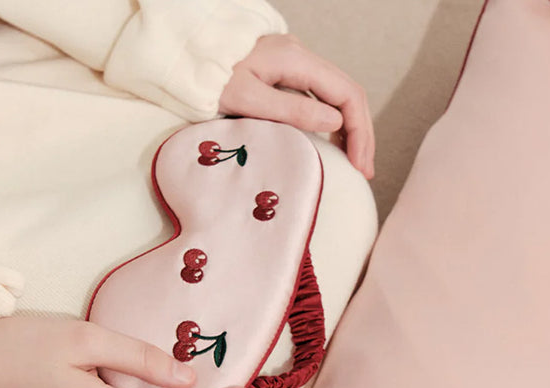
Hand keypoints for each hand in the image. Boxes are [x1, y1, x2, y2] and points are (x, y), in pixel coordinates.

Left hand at [219, 34, 374, 178]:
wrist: (185, 54)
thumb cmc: (206, 78)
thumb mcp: (246, 99)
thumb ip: (291, 111)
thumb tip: (335, 124)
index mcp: (296, 60)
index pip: (347, 95)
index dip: (359, 132)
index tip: (360, 166)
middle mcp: (302, 57)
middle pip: (349, 95)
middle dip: (361, 134)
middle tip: (364, 171)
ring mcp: (295, 63)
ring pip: (338, 97)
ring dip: (350, 129)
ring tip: (353, 163)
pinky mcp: (286, 72)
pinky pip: (321, 97)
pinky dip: (333, 123)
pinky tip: (333, 145)